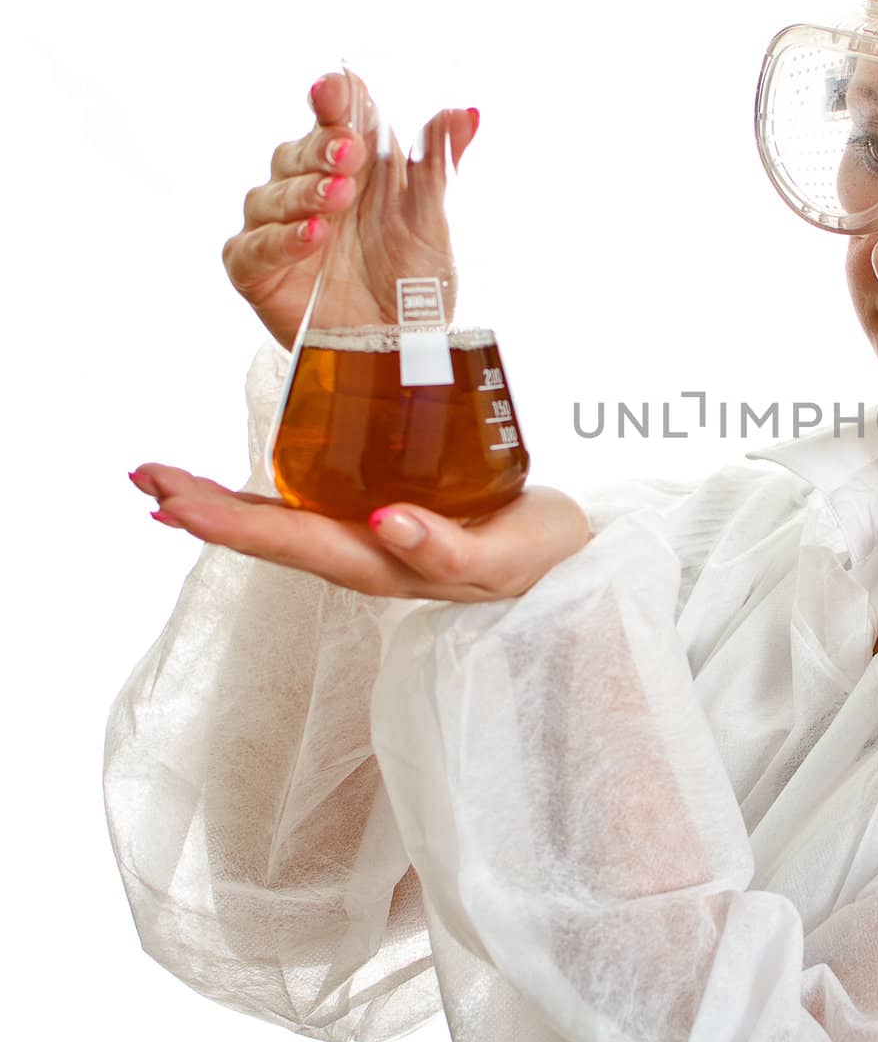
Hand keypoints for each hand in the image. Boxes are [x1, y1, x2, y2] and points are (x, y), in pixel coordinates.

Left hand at [130, 467, 590, 600]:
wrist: (572, 559)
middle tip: (142, 475)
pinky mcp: (389, 516)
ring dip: (222, 499)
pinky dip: (268, 493)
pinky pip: (315, 504)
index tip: (171, 503)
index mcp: (384, 566)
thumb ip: (447, 546)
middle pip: (270, 533)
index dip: (228, 524)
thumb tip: (385, 522)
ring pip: (283, 520)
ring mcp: (373, 540)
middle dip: (204, 507)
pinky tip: (248, 475)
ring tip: (165, 477)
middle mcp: (366, 555)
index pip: (292, 544)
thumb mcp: (504, 555)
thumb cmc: (542, 557)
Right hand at [223, 71, 479, 348]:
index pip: (333, 116)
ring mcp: (276, 226)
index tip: (337, 88)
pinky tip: (313, 234)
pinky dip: (281, 239)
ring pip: (273, 194)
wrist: (399, 345)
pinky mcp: (255, 269)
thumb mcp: (431, 219)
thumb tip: (466, 112)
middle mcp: (306, 185)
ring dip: (306, 192)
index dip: (333, 99)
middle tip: (350, 152)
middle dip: (323, 148)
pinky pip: (254, 247)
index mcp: (349, 163)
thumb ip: (439, 164)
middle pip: (298, 150)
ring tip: (338, 197)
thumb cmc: (411, 276)